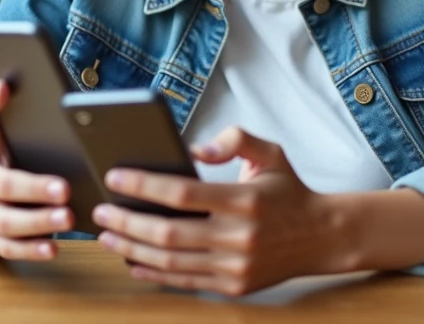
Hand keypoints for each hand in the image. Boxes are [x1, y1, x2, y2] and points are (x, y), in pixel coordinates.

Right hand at [0, 79, 74, 259]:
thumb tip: (3, 85)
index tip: (6, 93)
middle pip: (5, 190)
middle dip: (35, 191)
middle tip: (65, 190)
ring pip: (8, 225)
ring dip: (38, 224)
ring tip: (67, 218)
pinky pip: (8, 249)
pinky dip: (30, 250)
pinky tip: (52, 247)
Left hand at [91, 126, 353, 295]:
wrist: (322, 236)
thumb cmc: (289, 191)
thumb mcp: (270, 152)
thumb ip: (235, 139)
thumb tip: (196, 148)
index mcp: (244, 199)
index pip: (182, 192)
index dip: (144, 184)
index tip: (115, 176)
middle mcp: (239, 236)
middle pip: (168, 231)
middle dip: (127, 220)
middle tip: (100, 210)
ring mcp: (236, 265)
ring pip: (171, 260)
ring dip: (132, 248)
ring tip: (107, 235)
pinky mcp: (235, 285)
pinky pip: (185, 281)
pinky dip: (154, 273)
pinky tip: (133, 261)